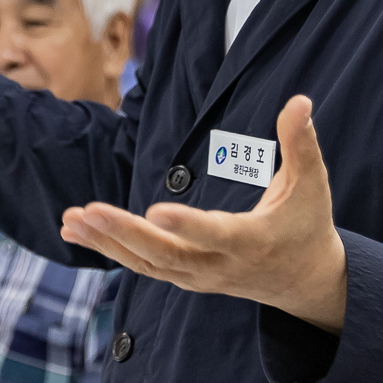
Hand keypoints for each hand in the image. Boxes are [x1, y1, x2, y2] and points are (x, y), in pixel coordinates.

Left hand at [58, 94, 347, 334]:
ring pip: (146, 264)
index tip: (156, 210)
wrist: (303, 281)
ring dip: (106, 242)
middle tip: (89, 211)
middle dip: (126, 232)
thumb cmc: (306, 225)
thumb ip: (301, 143)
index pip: (215, 234)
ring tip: (71, 220)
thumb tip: (299, 100)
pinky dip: (108, 249)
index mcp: (251, 241)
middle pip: (167, 253)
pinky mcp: (182, 278)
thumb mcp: (312, 185)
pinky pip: (140, 266)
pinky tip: (74, 231)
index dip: (188, 224)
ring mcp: (197, 277)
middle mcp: (219, 266)